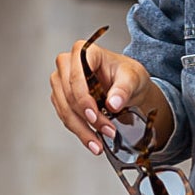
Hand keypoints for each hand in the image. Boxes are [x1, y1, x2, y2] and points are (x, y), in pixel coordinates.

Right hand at [49, 36, 169, 157]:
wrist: (128, 85)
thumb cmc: (128, 74)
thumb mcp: (133, 78)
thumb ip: (123, 89)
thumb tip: (113, 103)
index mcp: (83, 51)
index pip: (76, 77)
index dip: (83, 100)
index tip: (95, 117)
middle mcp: (67, 64)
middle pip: (68, 95)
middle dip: (86, 119)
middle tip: (106, 132)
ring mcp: (61, 81)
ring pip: (65, 109)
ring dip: (82, 130)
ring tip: (99, 144)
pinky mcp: (61, 97)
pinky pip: (66, 117)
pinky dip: (79, 131)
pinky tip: (92, 141)